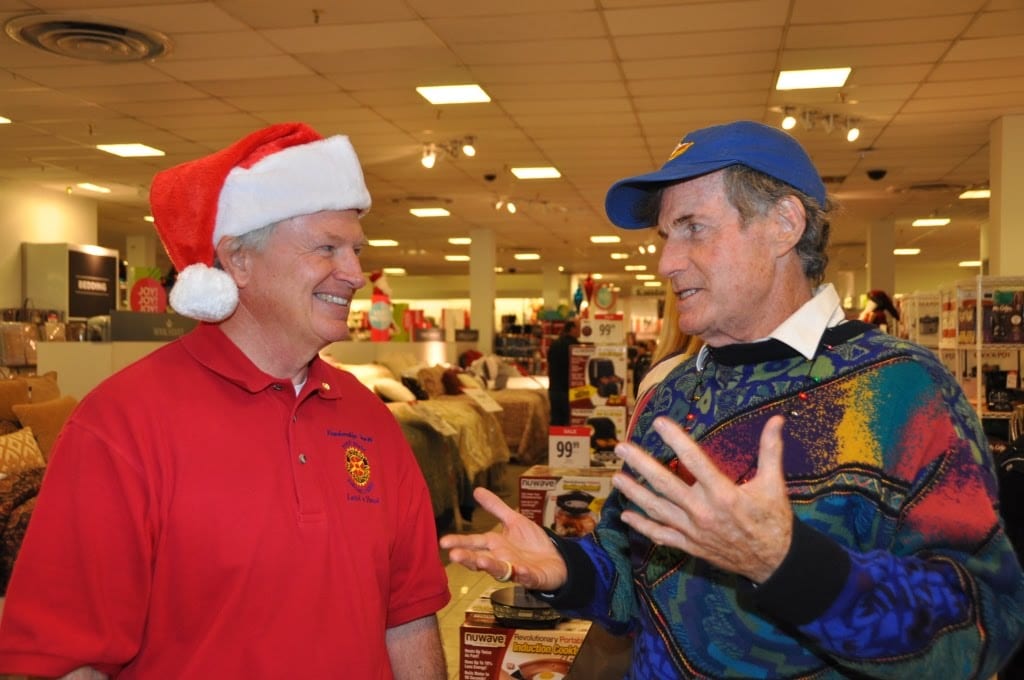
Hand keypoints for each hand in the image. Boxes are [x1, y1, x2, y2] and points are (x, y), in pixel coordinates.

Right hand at [439, 487, 568, 590]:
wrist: (557, 560)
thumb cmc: (532, 543)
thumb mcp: (514, 520)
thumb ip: (496, 507)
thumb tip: (476, 490)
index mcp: (496, 545)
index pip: (474, 543)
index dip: (460, 542)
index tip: (443, 542)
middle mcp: (501, 559)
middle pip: (481, 559)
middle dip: (468, 558)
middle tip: (454, 556)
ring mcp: (515, 569)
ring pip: (500, 570)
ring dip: (490, 566)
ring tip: (481, 562)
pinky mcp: (532, 577)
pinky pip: (526, 577)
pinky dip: (522, 574)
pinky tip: (520, 569)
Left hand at [612, 415, 791, 583]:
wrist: (774, 562)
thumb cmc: (773, 520)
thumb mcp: (774, 484)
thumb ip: (771, 450)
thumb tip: (777, 420)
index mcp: (723, 493)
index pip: (694, 459)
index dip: (675, 439)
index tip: (658, 423)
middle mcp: (703, 511)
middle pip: (665, 484)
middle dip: (640, 464)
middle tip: (621, 448)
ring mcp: (693, 530)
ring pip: (657, 509)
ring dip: (634, 493)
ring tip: (616, 478)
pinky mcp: (690, 545)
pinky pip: (661, 535)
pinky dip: (642, 527)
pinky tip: (625, 516)